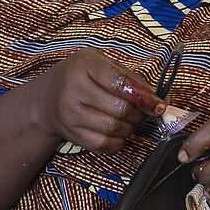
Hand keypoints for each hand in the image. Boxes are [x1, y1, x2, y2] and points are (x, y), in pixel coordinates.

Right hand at [24, 49, 159, 153]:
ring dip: (130, 128)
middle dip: (139, 114)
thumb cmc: (83, 78)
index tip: (159, 105)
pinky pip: (103, 144)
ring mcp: (70, 113)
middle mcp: (73, 88)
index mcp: (84, 64)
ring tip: (130, 121)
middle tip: (143, 112)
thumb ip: (132, 79)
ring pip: (114, 128)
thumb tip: (161, 98)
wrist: (47, 99)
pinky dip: (118, 142)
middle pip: (120, 108)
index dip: (145, 97)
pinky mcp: (71, 133)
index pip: (121, 82)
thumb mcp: (102, 65)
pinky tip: (119, 133)